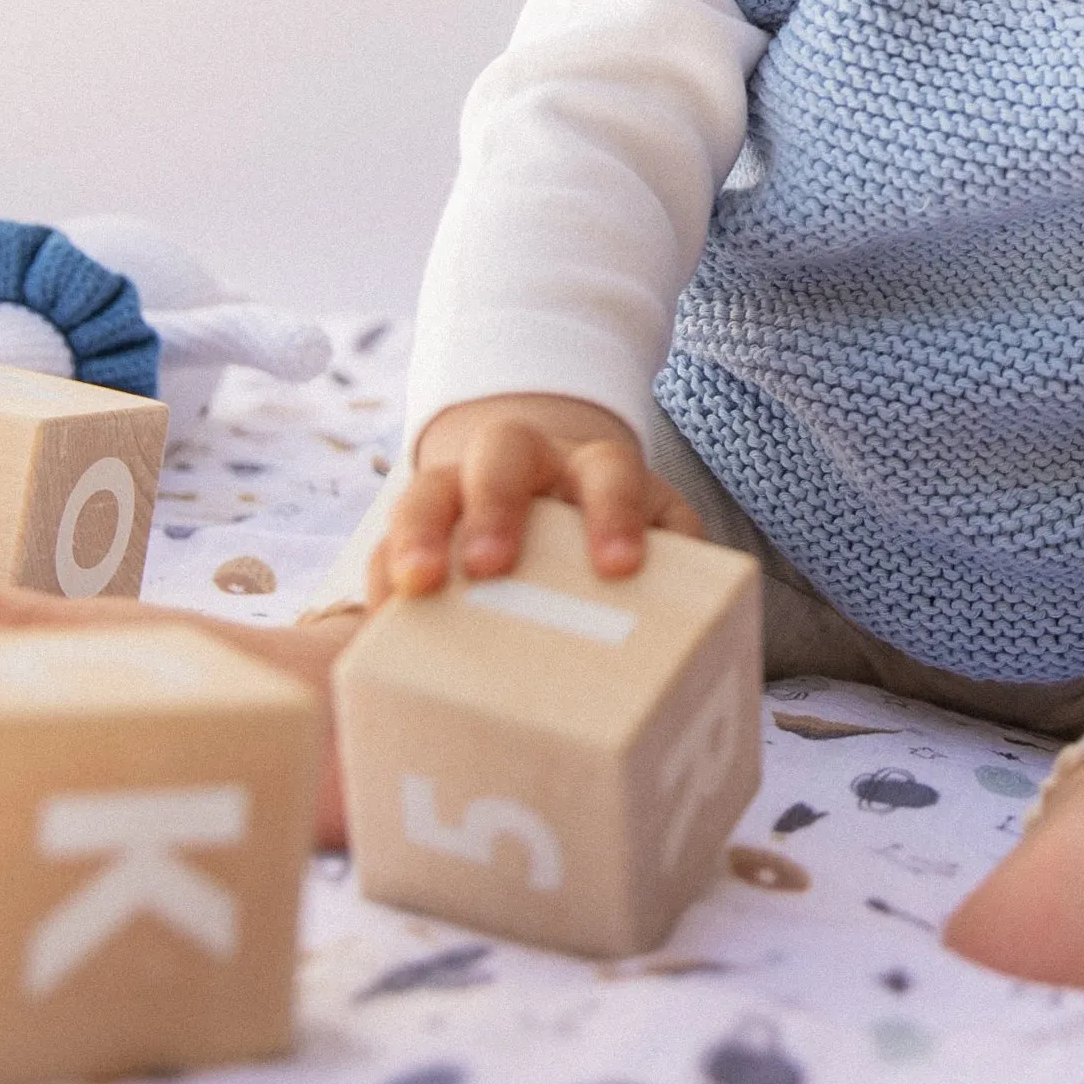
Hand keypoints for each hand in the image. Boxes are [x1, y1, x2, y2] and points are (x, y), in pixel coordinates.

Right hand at [369, 394, 700, 604]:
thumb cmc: (606, 530)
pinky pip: (382, 543)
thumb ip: (678, 559)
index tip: (619, 568)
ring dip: (416, 534)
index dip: (615, 510)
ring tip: (410, 590)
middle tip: (490, 566)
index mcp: (592, 464)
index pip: (610, 468)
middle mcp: (521, 462)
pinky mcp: (412, 528)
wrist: (542, 488)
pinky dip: (378, 582)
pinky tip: (375, 632)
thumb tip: (708, 627)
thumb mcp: (650, 529)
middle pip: (501, 452)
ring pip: (427, 486)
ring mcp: (457, 486)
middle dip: (496, 504)